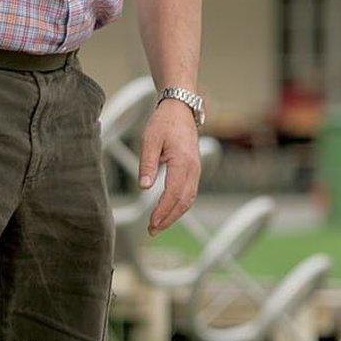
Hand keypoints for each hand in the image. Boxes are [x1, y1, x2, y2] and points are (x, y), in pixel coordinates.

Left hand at [138, 98, 200, 235]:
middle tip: (152, 230)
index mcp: (183, 161)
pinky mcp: (194, 169)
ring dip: (175, 214)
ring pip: (189, 198)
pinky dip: (180, 205)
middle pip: (184, 200)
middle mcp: (193, 168)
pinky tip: (167, 211)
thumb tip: (144, 187)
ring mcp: (196, 169)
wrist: (180, 109)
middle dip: (169, 218)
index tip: (151, 223)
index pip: (174, 193)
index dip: (163, 210)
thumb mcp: (150, 140)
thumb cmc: (164, 123)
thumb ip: (147, 164)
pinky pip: (190, 192)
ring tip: (158, 225)